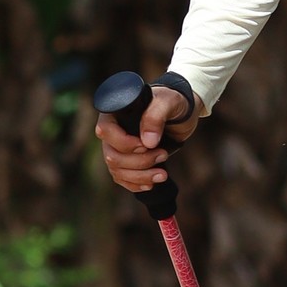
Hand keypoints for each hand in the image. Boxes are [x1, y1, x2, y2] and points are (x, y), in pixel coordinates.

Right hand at [96, 78, 200, 195]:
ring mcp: (117, 148)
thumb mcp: (168, 102)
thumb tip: (148, 142)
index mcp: (116, 112)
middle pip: (112, 156)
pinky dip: (135, 184)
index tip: (145, 145)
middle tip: (163, 155)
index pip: (105, 130)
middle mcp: (112, 131)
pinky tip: (151, 184)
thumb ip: (156, 116)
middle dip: (139, 162)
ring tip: (163, 175)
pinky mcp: (126, 161)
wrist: (181, 115)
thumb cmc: (172, 101)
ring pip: (117, 170)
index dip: (123, 143)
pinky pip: (122, 178)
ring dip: (140, 176)